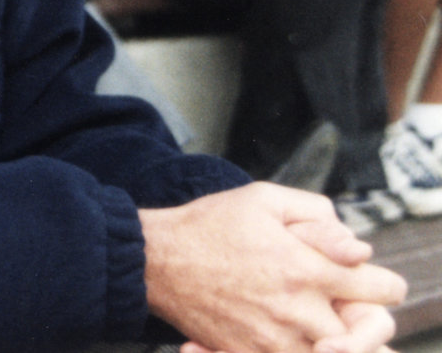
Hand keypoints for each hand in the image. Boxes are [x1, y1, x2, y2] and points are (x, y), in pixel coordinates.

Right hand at [141, 183, 404, 352]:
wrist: (152, 261)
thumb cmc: (207, 225)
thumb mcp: (262, 198)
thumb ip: (318, 215)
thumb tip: (357, 248)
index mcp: (307, 269)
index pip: (384, 290)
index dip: (378, 280)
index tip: (358, 276)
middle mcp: (299, 312)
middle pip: (368, 331)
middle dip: (357, 314)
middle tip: (334, 302)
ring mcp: (275, 341)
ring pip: (333, 352)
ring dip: (328, 337)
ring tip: (304, 318)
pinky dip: (292, 347)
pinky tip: (276, 328)